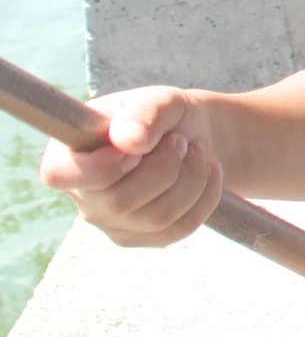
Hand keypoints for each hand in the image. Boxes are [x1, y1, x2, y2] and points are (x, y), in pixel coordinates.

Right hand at [40, 87, 223, 247]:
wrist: (191, 135)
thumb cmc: (162, 114)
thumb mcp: (158, 99)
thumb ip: (144, 112)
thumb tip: (129, 140)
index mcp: (67, 154)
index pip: (61, 175)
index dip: (103, 165)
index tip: (138, 147)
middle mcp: (82, 194)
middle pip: (119, 201)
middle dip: (164, 166)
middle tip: (180, 140)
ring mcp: (109, 221)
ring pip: (155, 218)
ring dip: (190, 179)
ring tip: (196, 151)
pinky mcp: (140, 237)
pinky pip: (178, 230)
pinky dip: (204, 198)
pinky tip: (210, 172)